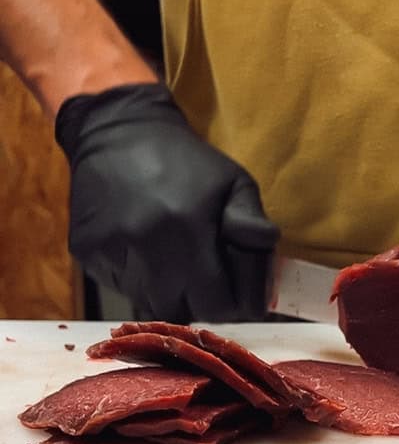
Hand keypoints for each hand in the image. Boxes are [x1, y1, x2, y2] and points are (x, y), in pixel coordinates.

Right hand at [56, 83, 278, 321]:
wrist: (117, 132)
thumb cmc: (185, 161)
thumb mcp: (233, 181)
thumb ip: (252, 223)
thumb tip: (266, 263)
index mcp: (189, 228)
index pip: (216, 304)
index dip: (230, 304)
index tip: (233, 292)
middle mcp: (147, 245)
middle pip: (180, 311)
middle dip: (198, 302)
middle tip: (204, 279)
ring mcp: (111, 250)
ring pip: (148, 304)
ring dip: (167, 292)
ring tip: (173, 260)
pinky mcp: (88, 252)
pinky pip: (120, 287)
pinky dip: (137, 279)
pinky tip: (143, 249)